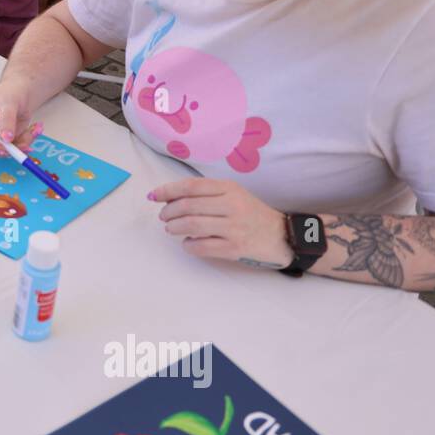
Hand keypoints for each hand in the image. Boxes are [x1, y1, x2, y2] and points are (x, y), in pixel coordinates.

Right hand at [0, 80, 41, 156]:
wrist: (22, 94)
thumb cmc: (11, 92)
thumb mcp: (9, 101)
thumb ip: (7, 119)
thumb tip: (5, 139)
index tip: (2, 147)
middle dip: (4, 149)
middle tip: (22, 146)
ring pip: (0, 152)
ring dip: (18, 146)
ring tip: (32, 131)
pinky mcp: (1, 143)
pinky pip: (12, 150)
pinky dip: (24, 144)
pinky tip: (31, 132)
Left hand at [150, 178, 293, 267]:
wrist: (282, 236)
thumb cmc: (251, 214)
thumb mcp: (233, 194)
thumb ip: (207, 194)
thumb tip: (171, 197)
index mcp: (229, 188)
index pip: (191, 186)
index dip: (168, 190)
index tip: (153, 196)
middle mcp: (231, 205)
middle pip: (187, 206)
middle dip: (168, 212)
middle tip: (164, 217)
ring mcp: (234, 227)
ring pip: (191, 225)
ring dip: (174, 227)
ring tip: (171, 229)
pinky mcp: (235, 248)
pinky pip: (201, 246)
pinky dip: (188, 244)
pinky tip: (187, 243)